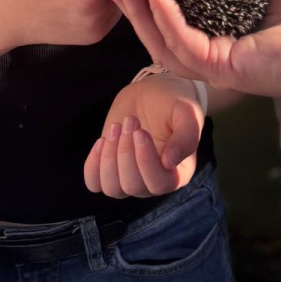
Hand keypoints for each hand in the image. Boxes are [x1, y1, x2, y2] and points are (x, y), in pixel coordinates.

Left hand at [84, 75, 202, 197]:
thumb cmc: (173, 102)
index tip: (140, 131)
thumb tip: (170, 162)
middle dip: (126, 152)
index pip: (160, 184)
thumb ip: (187, 136)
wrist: (151, 93)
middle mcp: (155, 182)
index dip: (145, 161)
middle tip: (130, 121)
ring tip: (117, 128)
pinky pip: (95, 183)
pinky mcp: (111, 171)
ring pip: (112, 188)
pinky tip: (102, 140)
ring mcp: (131, 178)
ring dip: (109, 157)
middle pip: (133, 186)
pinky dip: (93, 164)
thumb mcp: (186, 112)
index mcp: (179, 173)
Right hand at [102, 0, 280, 98]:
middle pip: (162, 38)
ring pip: (164, 44)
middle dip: (136, 9)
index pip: (180, 25)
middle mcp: (221, 57)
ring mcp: (221, 67)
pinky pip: (183, 42)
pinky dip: (162, 13)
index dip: (154, 2)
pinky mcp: (226, 68)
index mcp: (230, 38)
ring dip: (140, 12)